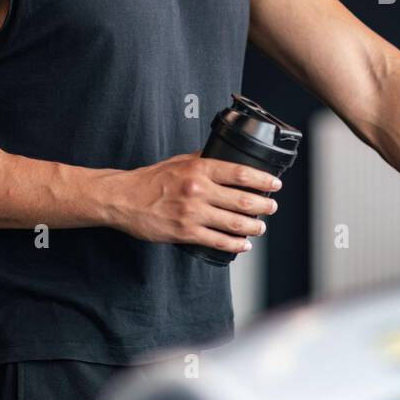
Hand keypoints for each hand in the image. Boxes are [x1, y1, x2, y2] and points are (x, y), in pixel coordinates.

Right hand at [113, 151, 279, 254]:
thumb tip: (223, 154)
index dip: (263, 180)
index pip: (240, 173)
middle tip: (272, 208)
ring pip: (234, 223)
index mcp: (199, 168)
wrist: (123, 199)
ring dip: (253, 226)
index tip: (275, 184)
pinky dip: (235, 244)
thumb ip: (202, 159)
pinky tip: (244, 244)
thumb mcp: (178, 161)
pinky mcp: (185, 233)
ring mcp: (192, 213)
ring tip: (260, 227)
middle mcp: (198, 190)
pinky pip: (218, 241)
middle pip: (242, 200)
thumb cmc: (150, 180)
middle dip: (264, 206)